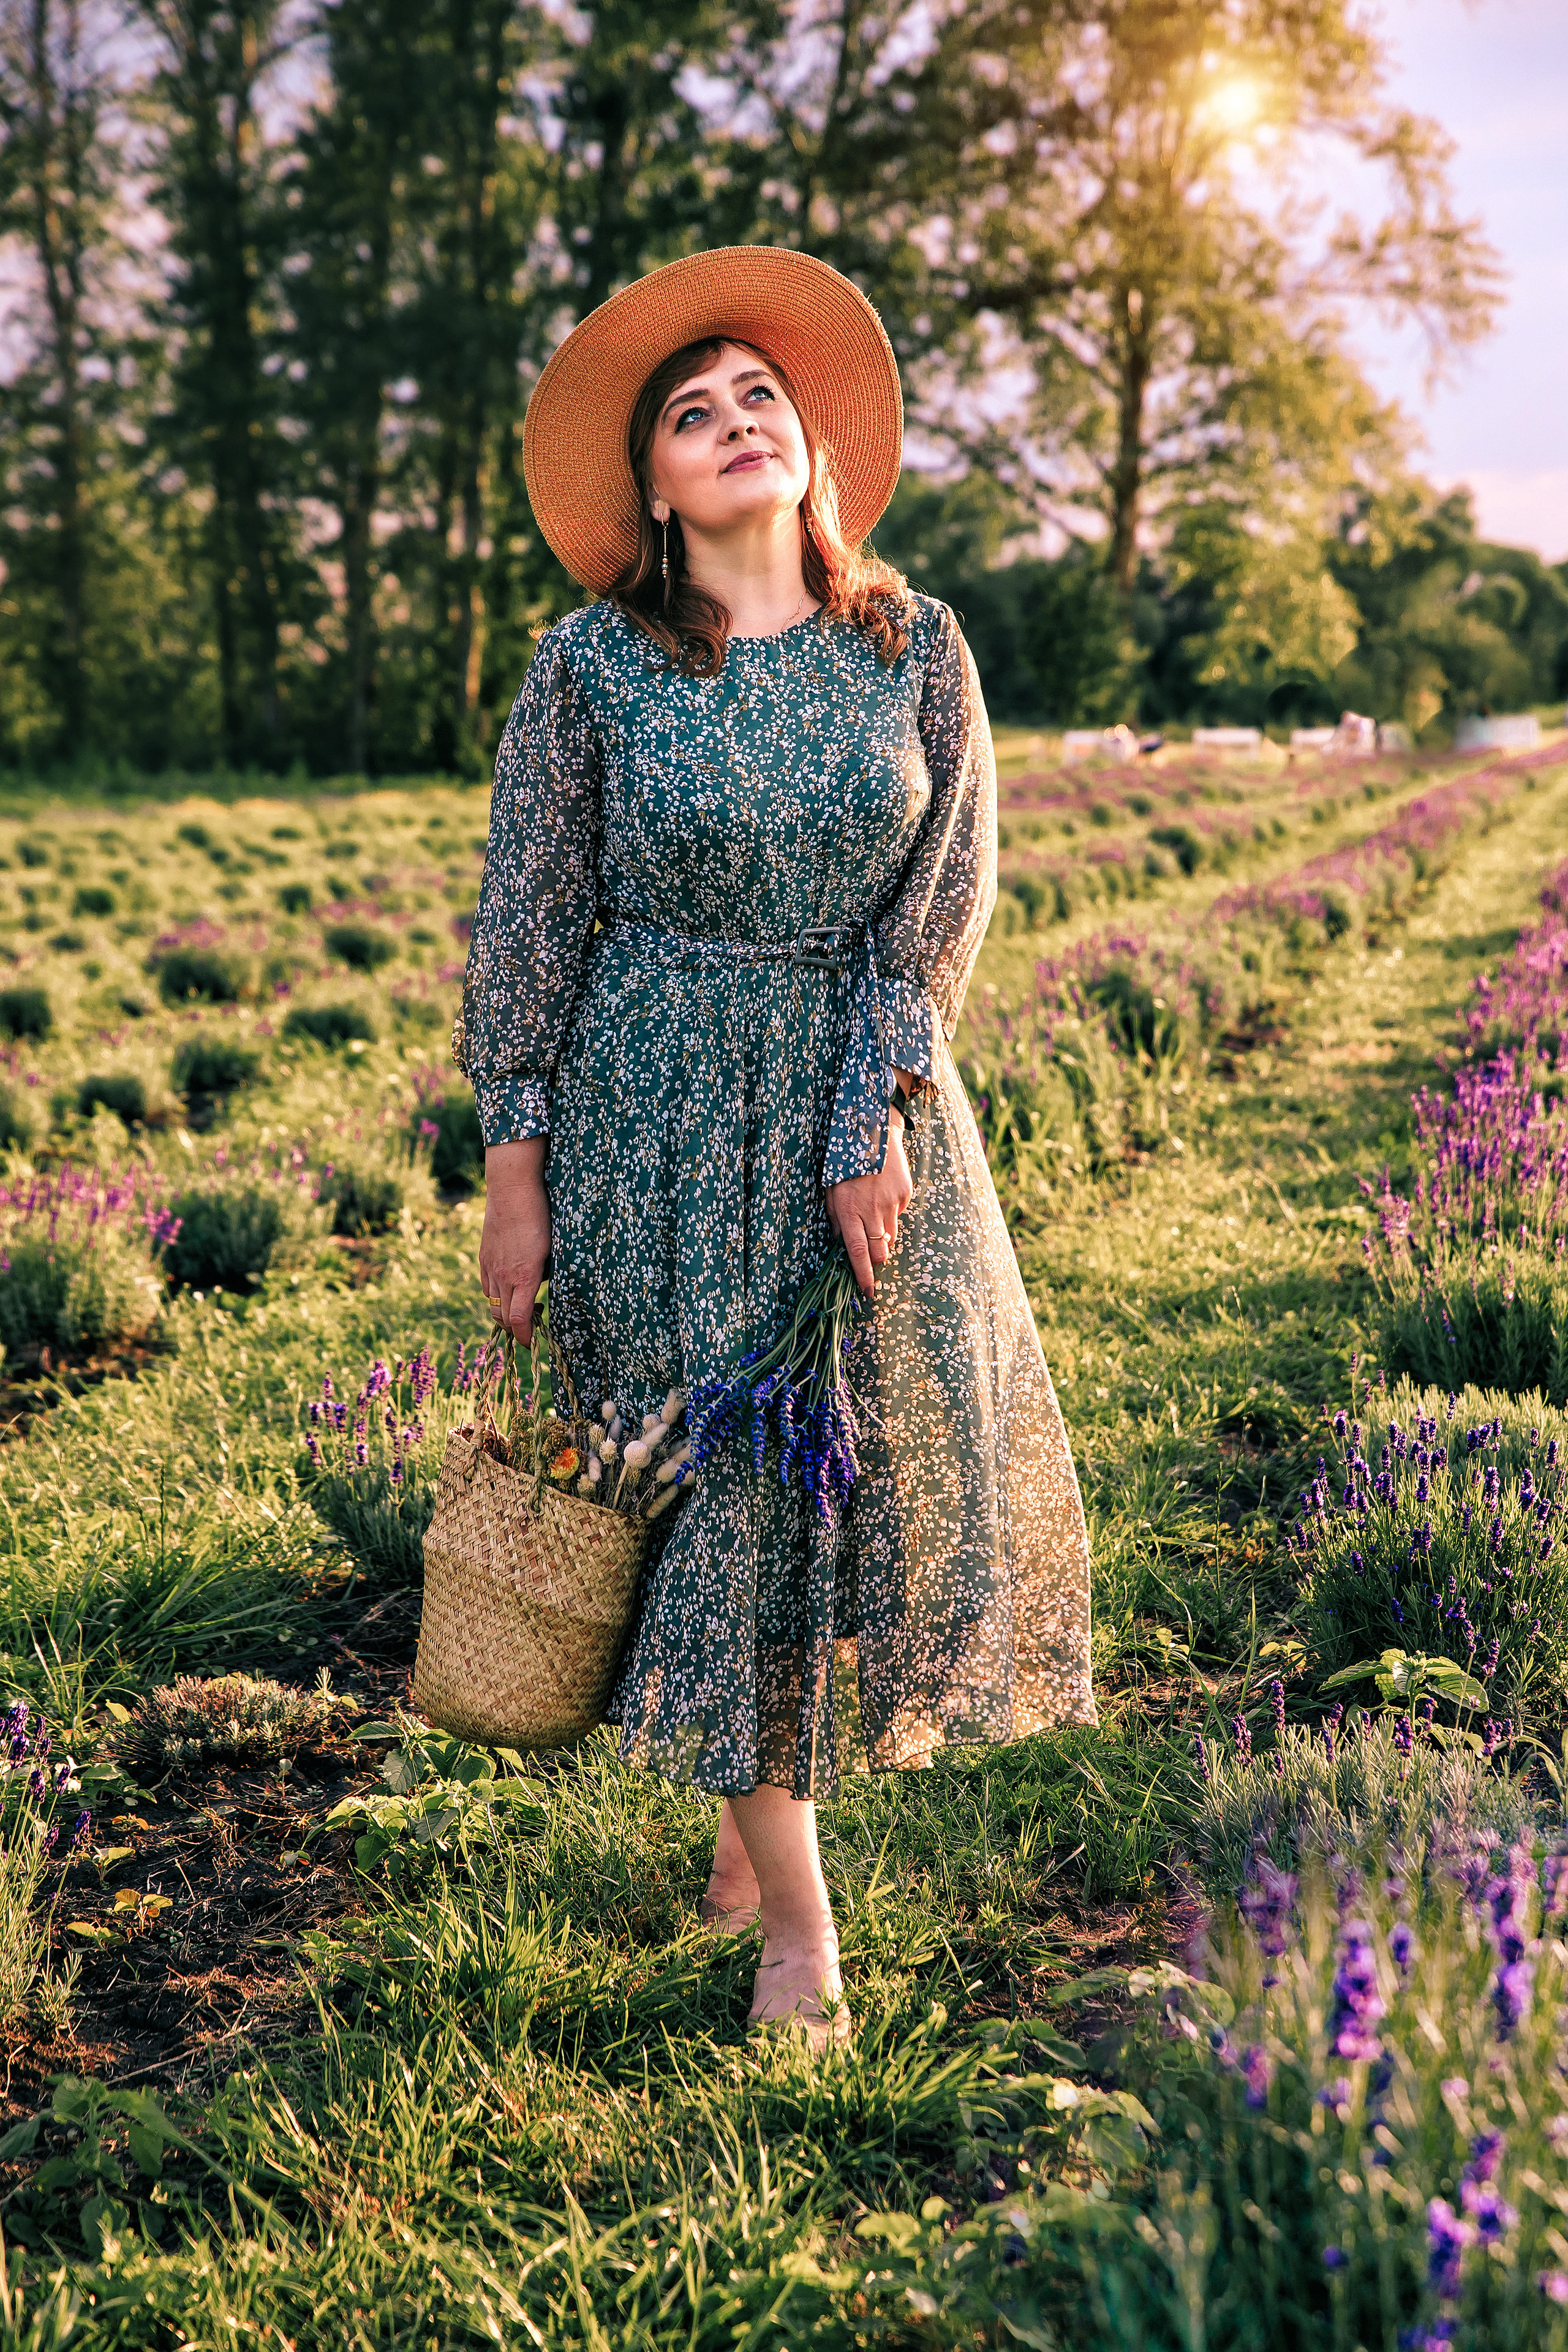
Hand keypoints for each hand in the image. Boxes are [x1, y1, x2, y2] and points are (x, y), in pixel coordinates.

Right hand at [479, 1137, 550, 1341]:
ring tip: (522, 1306)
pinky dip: (496, 1296)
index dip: (525, 1337)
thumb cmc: (540, 1217)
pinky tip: (509, 1286)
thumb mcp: (552, 1249)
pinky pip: (487, 1287)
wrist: (512, 1191)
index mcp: (525, 1276)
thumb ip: (545, 1275)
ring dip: (505, 1313)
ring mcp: (490, 1267)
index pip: (518, 1321)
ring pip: (492, 1303)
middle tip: (531, 1328)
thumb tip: (542, 1292)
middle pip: (502, 1318)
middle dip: (516, 1330)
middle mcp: (504, 1276)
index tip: (533, 1344)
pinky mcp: (484, 1258)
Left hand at [825, 1099, 913, 1297]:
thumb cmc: (844, 1162)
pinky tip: (882, 1195)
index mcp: (848, 1210)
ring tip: (874, 1218)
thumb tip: (839, 1242)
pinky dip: (891, 1213)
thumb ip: (835, 1218)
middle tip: (872, 1258)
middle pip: (880, 1251)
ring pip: (890, 1235)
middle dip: (877, 1261)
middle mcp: (871, 1210)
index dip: (862, 1275)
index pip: (857, 1252)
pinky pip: (898, 1214)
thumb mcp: (830, 1190)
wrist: (872, 1131)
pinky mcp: (905, 1194)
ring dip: (883, 1237)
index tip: (867, 1292)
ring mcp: (891, 1202)